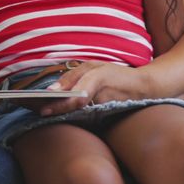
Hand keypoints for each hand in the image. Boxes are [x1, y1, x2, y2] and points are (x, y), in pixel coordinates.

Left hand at [36, 61, 150, 115]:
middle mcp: (102, 93)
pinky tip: (60, 114)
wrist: (145, 86)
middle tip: (39, 111)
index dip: (59, 104)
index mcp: (97, 77)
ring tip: (43, 110)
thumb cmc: (115, 74)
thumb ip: (73, 77)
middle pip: (75, 106)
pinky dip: (74, 115)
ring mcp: (107, 105)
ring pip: (80, 112)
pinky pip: (88, 116)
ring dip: (63, 112)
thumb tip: (52, 90)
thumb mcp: (94, 67)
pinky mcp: (110, 114)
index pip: (75, 96)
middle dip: (57, 109)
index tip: (42, 109)